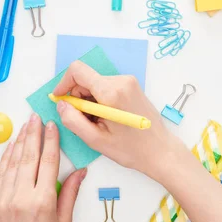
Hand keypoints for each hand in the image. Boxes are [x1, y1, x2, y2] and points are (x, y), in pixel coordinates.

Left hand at [0, 114, 86, 221]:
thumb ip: (70, 194)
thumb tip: (79, 172)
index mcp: (42, 202)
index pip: (48, 162)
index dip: (51, 141)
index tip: (52, 127)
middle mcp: (21, 198)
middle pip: (28, 157)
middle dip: (33, 134)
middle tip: (35, 118)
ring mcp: (3, 200)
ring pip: (12, 163)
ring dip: (19, 142)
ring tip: (25, 127)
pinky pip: (0, 175)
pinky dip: (5, 159)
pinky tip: (11, 148)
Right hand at [52, 61, 185, 181]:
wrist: (160, 150)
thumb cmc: (131, 149)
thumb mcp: (96, 140)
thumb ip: (73, 120)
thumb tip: (62, 104)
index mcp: (111, 92)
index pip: (78, 70)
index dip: (64, 83)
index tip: (61, 99)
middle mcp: (121, 81)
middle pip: (86, 78)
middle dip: (78, 97)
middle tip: (83, 120)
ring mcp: (129, 82)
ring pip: (95, 83)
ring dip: (89, 100)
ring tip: (98, 122)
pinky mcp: (132, 86)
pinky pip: (106, 86)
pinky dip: (100, 99)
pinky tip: (106, 117)